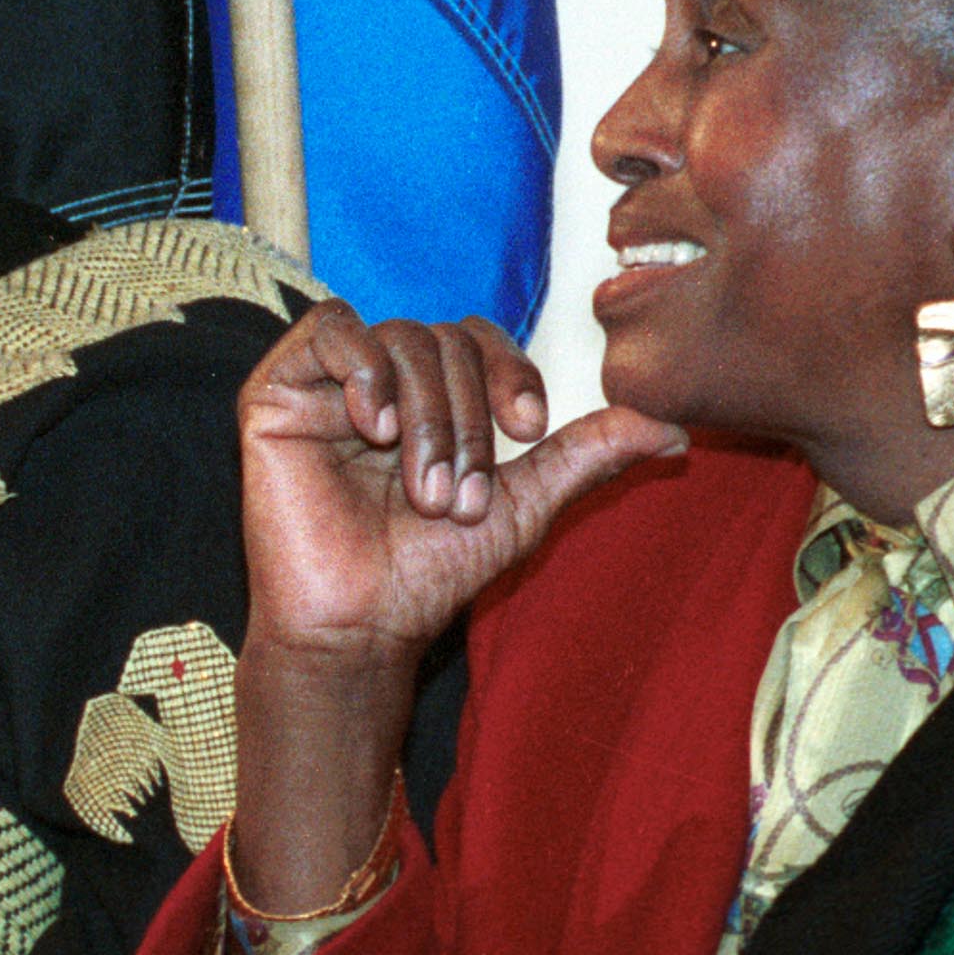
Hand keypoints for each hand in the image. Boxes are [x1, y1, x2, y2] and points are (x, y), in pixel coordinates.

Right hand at [238, 302, 684, 668]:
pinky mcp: (277, 390)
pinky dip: (364, 368)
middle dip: (467, 419)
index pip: (479, 336)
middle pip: (443, 339)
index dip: (510, 370)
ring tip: (422, 488)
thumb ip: (588, 454)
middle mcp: (381, 382)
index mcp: (433, 397)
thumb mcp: (525, 505)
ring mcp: (329, 384)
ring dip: (427, 414)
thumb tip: (676, 428)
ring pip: (398, 336)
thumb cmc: (430, 573)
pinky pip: (327, 328)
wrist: (360, 626)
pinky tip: (374, 427)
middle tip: (459, 497)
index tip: (529, 429)